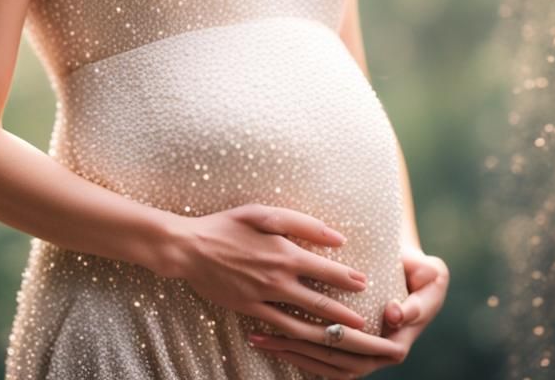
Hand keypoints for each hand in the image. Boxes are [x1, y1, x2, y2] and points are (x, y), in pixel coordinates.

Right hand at [166, 203, 376, 334]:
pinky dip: (296, 336)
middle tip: (363, 321)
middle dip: (345, 314)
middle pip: (321, 303)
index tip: (364, 284)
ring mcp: (263, 298)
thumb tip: (336, 237)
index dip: (348, 279)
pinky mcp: (249, 310)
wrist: (190, 249)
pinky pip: (278, 328)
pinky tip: (306, 341)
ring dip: (327, 332)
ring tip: (345, 338)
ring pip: (303, 322)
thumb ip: (302, 224)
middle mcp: (278, 280)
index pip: (326, 271)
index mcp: (284, 253)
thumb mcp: (263, 213)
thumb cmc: (227, 225)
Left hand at [248, 245, 449, 377]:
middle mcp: (385, 352)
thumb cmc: (417, 266)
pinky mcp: (351, 355)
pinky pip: (324, 366)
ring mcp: (367, 357)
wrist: (407, 271)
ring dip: (294, 355)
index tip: (317, 326)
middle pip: (345, 360)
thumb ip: (425, 285)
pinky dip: (297, 358)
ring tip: (261, 340)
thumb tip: (397, 314)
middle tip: (272, 334)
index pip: (386, 349)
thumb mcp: (430, 272)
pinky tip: (271, 345)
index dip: (358, 341)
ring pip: (329, 367)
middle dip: (305, 348)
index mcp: (405, 334)